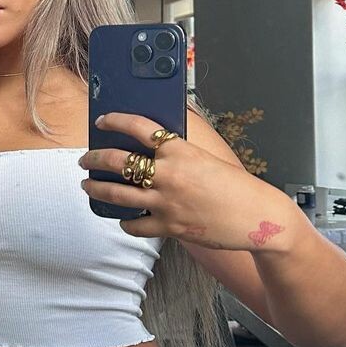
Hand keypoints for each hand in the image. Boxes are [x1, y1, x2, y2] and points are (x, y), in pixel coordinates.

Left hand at [78, 111, 299, 252]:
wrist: (259, 217)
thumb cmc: (236, 187)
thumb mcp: (206, 159)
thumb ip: (178, 155)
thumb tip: (152, 149)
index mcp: (180, 151)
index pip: (138, 127)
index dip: (115, 120)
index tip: (102, 120)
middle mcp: (169, 174)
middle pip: (117, 161)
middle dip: (94, 159)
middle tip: (86, 160)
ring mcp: (166, 201)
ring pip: (116, 194)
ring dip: (96, 189)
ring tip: (88, 186)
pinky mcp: (170, 226)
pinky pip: (135, 225)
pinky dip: (126, 222)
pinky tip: (123, 219)